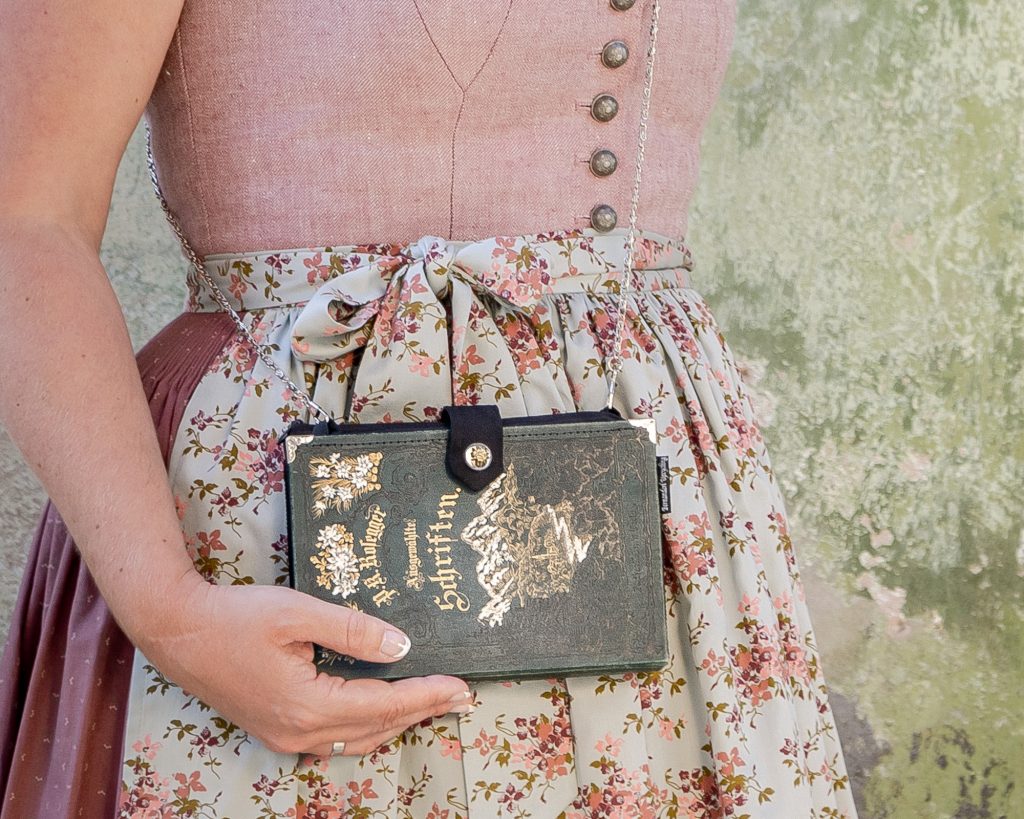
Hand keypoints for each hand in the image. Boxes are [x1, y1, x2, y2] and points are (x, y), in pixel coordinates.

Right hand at [134, 575, 473, 757]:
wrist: (178, 632)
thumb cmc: (235, 617)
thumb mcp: (298, 612)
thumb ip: (353, 630)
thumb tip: (401, 645)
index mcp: (307, 705)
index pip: (384, 705)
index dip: (427, 695)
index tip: (461, 687)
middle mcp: (298, 732)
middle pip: (376, 727)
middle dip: (423, 710)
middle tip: (461, 697)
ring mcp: (285, 737)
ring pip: (357, 739)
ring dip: (397, 720)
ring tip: (432, 702)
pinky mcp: (277, 730)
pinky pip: (335, 738)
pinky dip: (367, 724)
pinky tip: (383, 708)